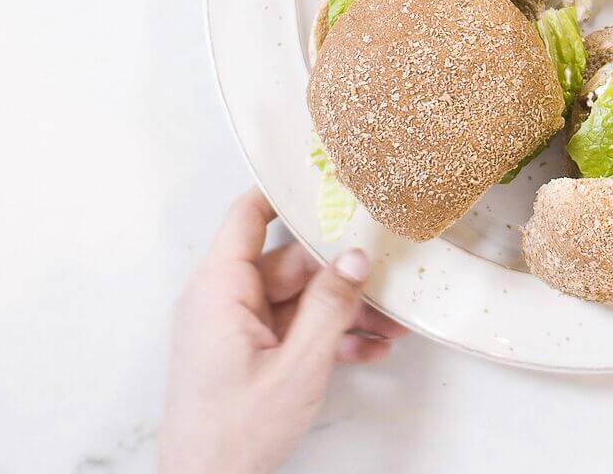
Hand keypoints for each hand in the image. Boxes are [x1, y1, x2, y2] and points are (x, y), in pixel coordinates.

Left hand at [159, 189, 405, 473]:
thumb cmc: (233, 434)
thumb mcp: (296, 368)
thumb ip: (329, 308)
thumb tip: (356, 256)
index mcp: (219, 289)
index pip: (248, 215)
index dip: (286, 192)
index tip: (329, 177)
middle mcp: (222, 301)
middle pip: (289, 263)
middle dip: (341, 273)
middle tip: (390, 277)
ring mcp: (235, 329)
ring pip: (298, 300)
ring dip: (344, 311)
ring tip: (393, 323)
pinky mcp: (247, 355)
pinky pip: (292, 330)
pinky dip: (328, 337)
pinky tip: (370, 349)